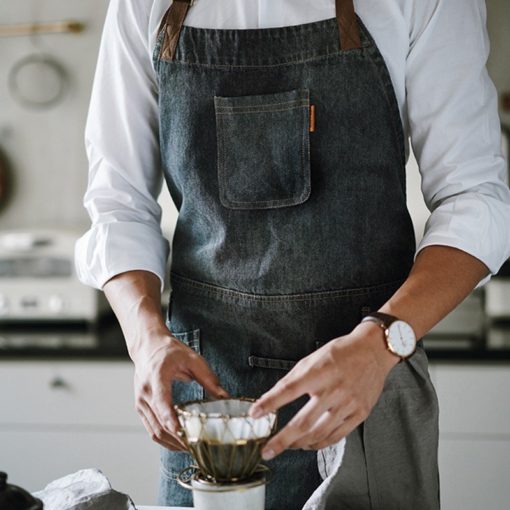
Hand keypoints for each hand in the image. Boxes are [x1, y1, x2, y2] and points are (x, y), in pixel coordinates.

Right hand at [132, 327, 228, 450]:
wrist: (147, 347)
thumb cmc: (169, 351)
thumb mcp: (192, 359)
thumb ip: (208, 378)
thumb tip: (225, 396)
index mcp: (156, 378)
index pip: (162, 404)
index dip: (171, 421)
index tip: (183, 433)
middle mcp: (145, 393)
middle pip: (159, 425)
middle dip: (178, 440)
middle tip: (197, 448)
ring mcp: (140, 403)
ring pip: (154, 432)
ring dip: (171, 444)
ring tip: (191, 449)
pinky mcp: (141, 408)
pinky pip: (151, 430)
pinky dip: (165, 439)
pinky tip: (179, 442)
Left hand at [249, 322, 397, 458]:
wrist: (374, 351)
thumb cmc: (341, 353)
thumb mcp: (313, 357)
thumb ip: (294, 378)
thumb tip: (273, 397)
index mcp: (318, 371)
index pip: (288, 389)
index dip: (270, 403)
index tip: (254, 414)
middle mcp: (333, 389)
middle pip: (304, 422)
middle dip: (282, 439)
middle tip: (267, 450)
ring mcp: (348, 403)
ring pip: (319, 433)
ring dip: (299, 443)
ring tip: (287, 446)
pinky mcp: (359, 413)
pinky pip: (337, 435)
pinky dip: (320, 443)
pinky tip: (309, 444)